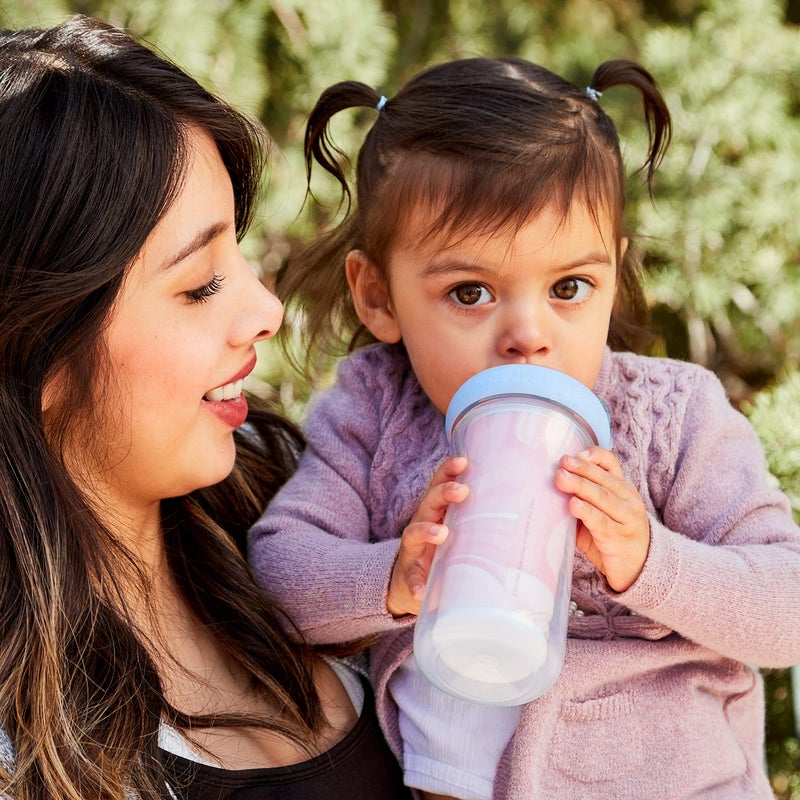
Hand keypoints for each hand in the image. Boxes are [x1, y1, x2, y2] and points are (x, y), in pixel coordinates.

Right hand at [387, 456, 468, 616]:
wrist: (409, 585)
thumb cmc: (443, 554)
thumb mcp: (459, 534)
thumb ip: (480, 523)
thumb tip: (529, 514)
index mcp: (437, 512)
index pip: (440, 485)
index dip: (449, 471)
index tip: (464, 461)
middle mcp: (422, 524)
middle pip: (429, 502)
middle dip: (444, 493)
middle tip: (462, 491)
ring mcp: (413, 550)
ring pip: (415, 533)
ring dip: (427, 532)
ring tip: (441, 534)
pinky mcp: (408, 576)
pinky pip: (410, 580)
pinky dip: (415, 583)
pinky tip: (420, 590)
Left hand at [554, 446, 649, 592]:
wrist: (639, 569)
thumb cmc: (611, 537)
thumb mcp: (600, 513)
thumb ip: (582, 499)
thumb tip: (549, 486)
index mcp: (621, 488)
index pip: (611, 463)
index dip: (594, 456)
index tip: (575, 453)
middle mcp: (628, 500)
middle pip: (604, 478)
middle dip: (581, 469)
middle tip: (562, 463)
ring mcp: (626, 519)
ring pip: (602, 497)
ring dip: (580, 486)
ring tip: (561, 479)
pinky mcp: (619, 539)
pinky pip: (601, 522)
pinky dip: (587, 512)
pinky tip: (574, 505)